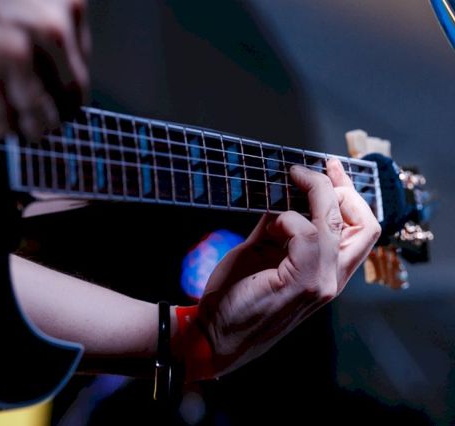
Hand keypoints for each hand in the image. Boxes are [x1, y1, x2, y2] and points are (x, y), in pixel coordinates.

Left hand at [197, 159, 380, 376]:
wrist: (213, 335)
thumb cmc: (233, 297)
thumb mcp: (259, 252)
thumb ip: (277, 227)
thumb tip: (282, 196)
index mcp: (326, 273)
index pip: (361, 230)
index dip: (349, 195)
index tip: (328, 169)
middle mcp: (332, 280)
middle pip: (363, 223)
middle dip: (336, 188)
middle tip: (302, 173)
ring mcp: (322, 284)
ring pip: (334, 223)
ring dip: (307, 198)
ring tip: (276, 205)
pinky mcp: (304, 283)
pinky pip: (307, 234)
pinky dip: (286, 220)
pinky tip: (269, 228)